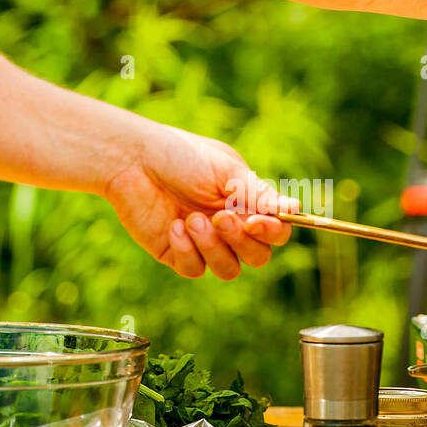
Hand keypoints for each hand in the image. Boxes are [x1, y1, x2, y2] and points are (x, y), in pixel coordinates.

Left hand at [103, 124, 298, 279]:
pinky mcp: (177, 254)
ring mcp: (204, 243)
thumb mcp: (225, 171)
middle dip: (241, 241)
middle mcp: (229, 227)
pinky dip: (187, 250)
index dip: (272, 232)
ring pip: (229, 270)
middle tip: (220, 217)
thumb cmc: (181, 156)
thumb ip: (257, 194)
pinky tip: (173, 227)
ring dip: (214, 247)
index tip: (256, 221)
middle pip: (258, 257)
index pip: (276, 232)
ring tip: (192, 219)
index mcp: (246, 203)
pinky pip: (194, 270)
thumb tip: (293, 209)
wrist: (133, 160)